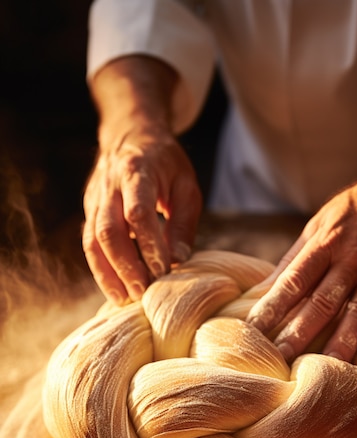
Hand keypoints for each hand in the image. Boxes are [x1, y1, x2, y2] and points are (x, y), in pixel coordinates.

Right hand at [83, 125, 201, 303]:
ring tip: (125, 300)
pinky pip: (89, 245)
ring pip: (92, 242)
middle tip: (143, 294)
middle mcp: (109, 186)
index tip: (163, 271)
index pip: (138, 213)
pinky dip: (101, 269)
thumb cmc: (165, 164)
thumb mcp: (186, 185)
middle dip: (125, 266)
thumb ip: (183, 223)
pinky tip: (115, 290)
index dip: (149, 245)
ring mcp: (94, 199)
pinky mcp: (89, 211)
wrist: (130, 136)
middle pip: (108, 231)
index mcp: (136, 173)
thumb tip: (178, 261)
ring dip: (107, 274)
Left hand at [246, 175, 356, 361]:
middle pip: (323, 301)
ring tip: (328, 367)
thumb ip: (293, 260)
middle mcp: (353, 258)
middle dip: (301, 332)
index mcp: (326, 243)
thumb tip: (261, 290)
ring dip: (343, 340)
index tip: (254, 330)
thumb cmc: (354, 212)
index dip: (272, 306)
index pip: (294, 281)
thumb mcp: (318, 225)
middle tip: (282, 359)